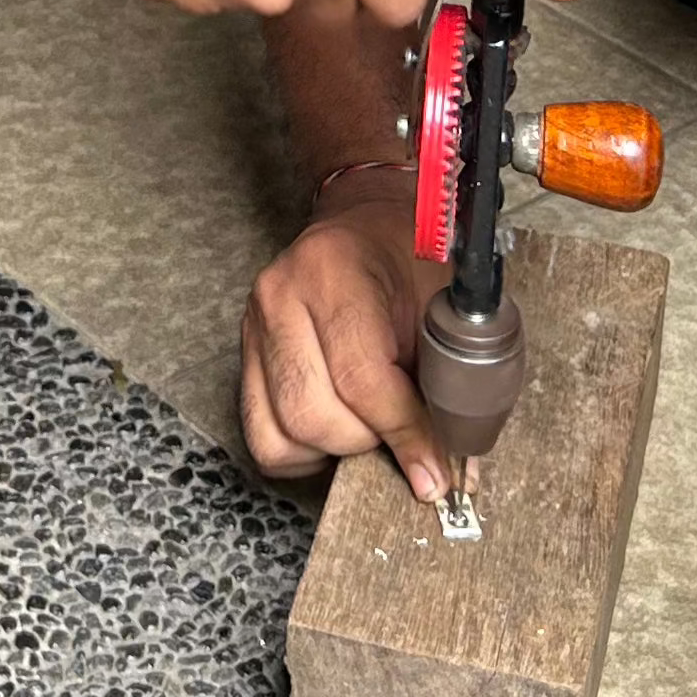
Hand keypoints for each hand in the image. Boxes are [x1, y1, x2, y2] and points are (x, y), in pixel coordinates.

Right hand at [239, 169, 448, 490]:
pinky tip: (335, 429)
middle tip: (402, 434)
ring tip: (370, 425)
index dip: (402, 432)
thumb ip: (449, 381)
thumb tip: (452, 470)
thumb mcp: (442, 304)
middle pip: (312, 414)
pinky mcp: (244, 354)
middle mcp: (279, 297)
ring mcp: (253, 327)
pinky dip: (301, 451)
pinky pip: (261, 435)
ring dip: (334, 449)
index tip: (434, 471)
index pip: (359, 377)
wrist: (365, 225)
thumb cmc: (410, 260)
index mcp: (331, 271)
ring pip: (282, 433)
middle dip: (367, 442)